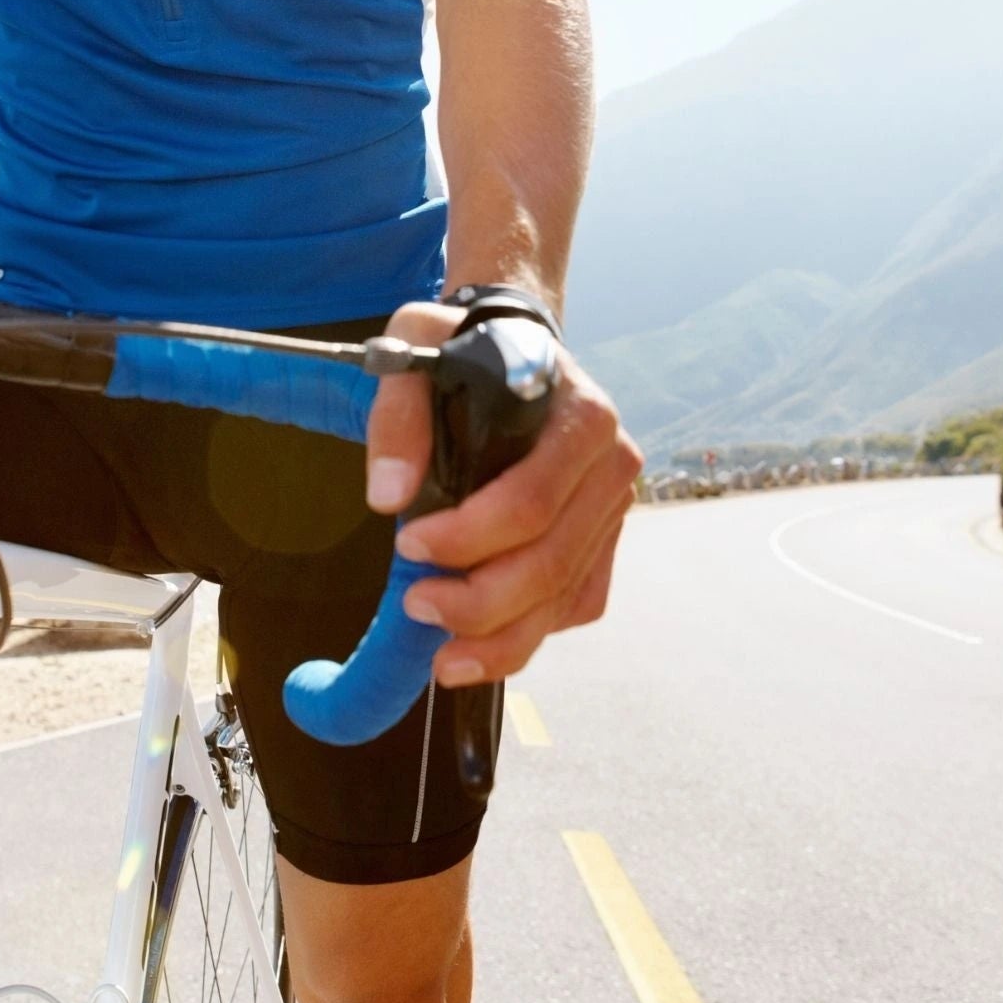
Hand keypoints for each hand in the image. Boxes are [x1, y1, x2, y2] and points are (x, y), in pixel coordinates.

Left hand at [365, 300, 642, 686]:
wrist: (516, 348)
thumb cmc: (468, 349)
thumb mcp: (420, 346)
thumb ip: (400, 413)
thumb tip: (390, 496)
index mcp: (582, 417)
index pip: (531, 500)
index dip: (469, 537)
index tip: (408, 543)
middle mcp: (613, 466)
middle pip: (552, 562)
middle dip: (480, 602)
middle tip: (415, 607)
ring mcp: (613, 508)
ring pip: (565, 596)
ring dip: (502, 639)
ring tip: (441, 656)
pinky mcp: (604, 540)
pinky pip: (578, 604)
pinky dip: (531, 635)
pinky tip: (481, 645)